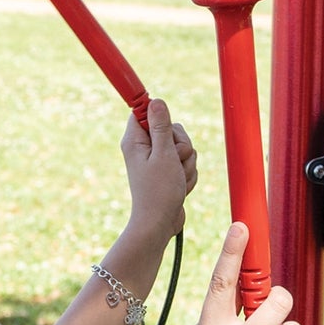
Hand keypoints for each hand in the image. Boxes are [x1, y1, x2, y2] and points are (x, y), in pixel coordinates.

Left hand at [120, 99, 196, 242]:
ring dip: (187, 163)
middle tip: (175, 161)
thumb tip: (156, 100)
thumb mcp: (163, 155)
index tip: (162, 112)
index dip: (158, 112)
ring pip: (184, 146)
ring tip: (177, 178)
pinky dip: (188, 173)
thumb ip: (161, 127)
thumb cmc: (158, 192)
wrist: (160, 224)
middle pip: (172, 128)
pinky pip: (186, 162)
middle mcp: (144, 147)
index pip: (145, 111)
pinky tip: (180, 186)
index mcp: (135, 140)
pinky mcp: (168, 170)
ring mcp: (157, 159)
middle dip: (182, 144)